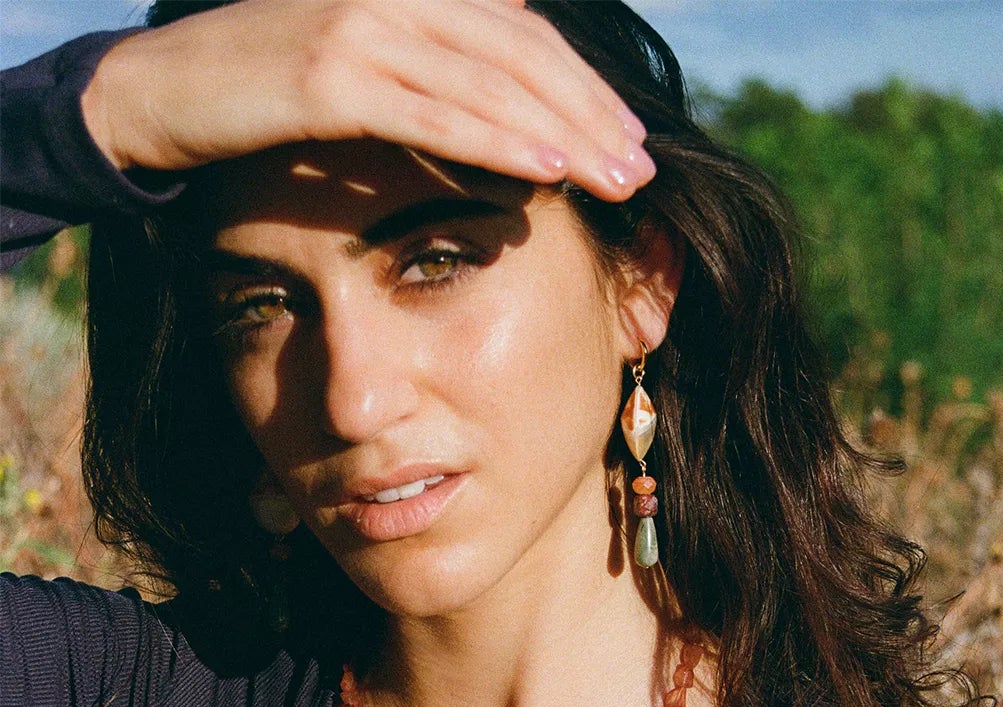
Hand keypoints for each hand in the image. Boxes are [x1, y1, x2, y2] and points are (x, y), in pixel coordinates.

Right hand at [79, 0, 654, 202]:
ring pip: (491, 85)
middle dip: (591, 114)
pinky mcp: (330, 77)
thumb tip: (518, 43)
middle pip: (524, 56)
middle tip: (642, 169)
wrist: (159, 91)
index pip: (526, 34)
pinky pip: (436, 114)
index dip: (585, 85)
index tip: (632, 137)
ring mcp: (363, 30)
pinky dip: (499, 142)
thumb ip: (438, 51)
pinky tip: (548, 172)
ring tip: (615, 179)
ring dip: (563, 135)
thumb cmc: (270, 86)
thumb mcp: (366, 56)